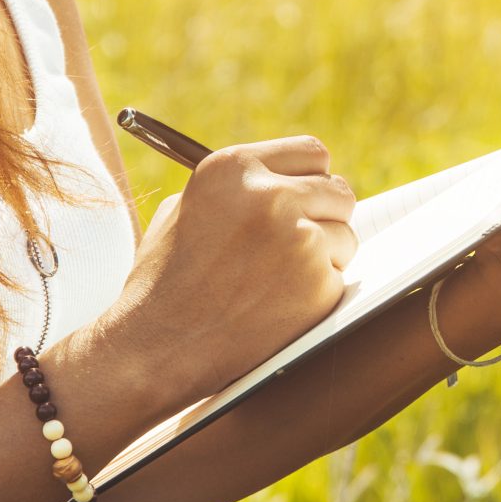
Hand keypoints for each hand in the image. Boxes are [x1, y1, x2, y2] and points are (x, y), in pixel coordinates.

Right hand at [82, 135, 357, 413]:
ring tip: (276, 281)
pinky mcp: (318, 284)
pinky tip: (277, 306)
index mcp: (234, 168)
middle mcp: (271, 196)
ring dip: (324, 257)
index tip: (309, 195)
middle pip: (339, 192)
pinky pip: (339, 278)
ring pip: (345, 236)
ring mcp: (299, 240)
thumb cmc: (164, 282)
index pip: (311, 153)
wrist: (155, 348)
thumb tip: (288, 179)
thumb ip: (238, 190)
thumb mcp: (184, 212)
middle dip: (326, 216)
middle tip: (303, 242)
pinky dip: (318, 294)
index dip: (312, 178)